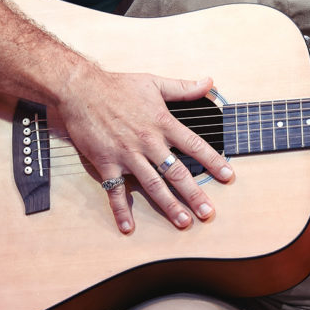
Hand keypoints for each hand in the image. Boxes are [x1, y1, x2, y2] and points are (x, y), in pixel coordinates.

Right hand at [59, 67, 233, 234]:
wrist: (82, 89)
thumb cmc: (118, 86)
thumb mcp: (154, 82)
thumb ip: (183, 87)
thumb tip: (209, 82)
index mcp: (162, 123)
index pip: (194, 145)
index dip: (213, 161)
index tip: (228, 176)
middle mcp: (148, 142)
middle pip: (176, 172)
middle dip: (194, 194)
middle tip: (208, 213)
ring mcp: (127, 155)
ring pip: (152, 185)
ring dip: (169, 205)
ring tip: (183, 222)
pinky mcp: (106, 162)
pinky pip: (115, 190)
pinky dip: (120, 210)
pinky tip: (128, 227)